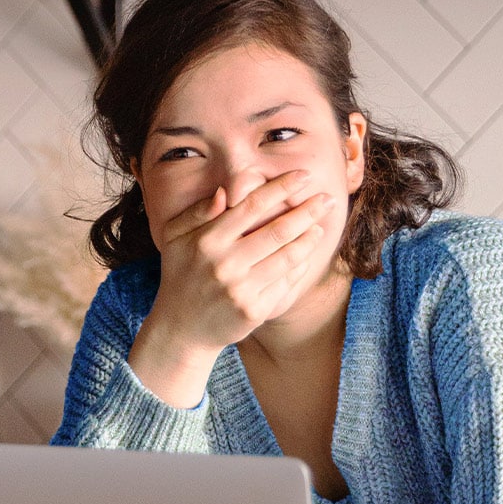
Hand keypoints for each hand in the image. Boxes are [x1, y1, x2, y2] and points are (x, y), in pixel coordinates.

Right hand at [129, 169, 335, 406]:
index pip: (251, 206)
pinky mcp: (253, 311)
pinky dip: (300, 266)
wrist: (181, 327)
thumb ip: (197, 212)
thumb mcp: (174, 237)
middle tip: (328, 200)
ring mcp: (240, 289)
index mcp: (206, 240)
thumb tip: (224, 192)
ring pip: (287, 257)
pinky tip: (307, 254)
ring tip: (320, 226)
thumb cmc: (180, 274)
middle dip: (307, 211)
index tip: (303, 176)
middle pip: (277, 230)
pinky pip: (285, 283)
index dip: (281, 188)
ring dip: (309, 238)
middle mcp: (224, 264)